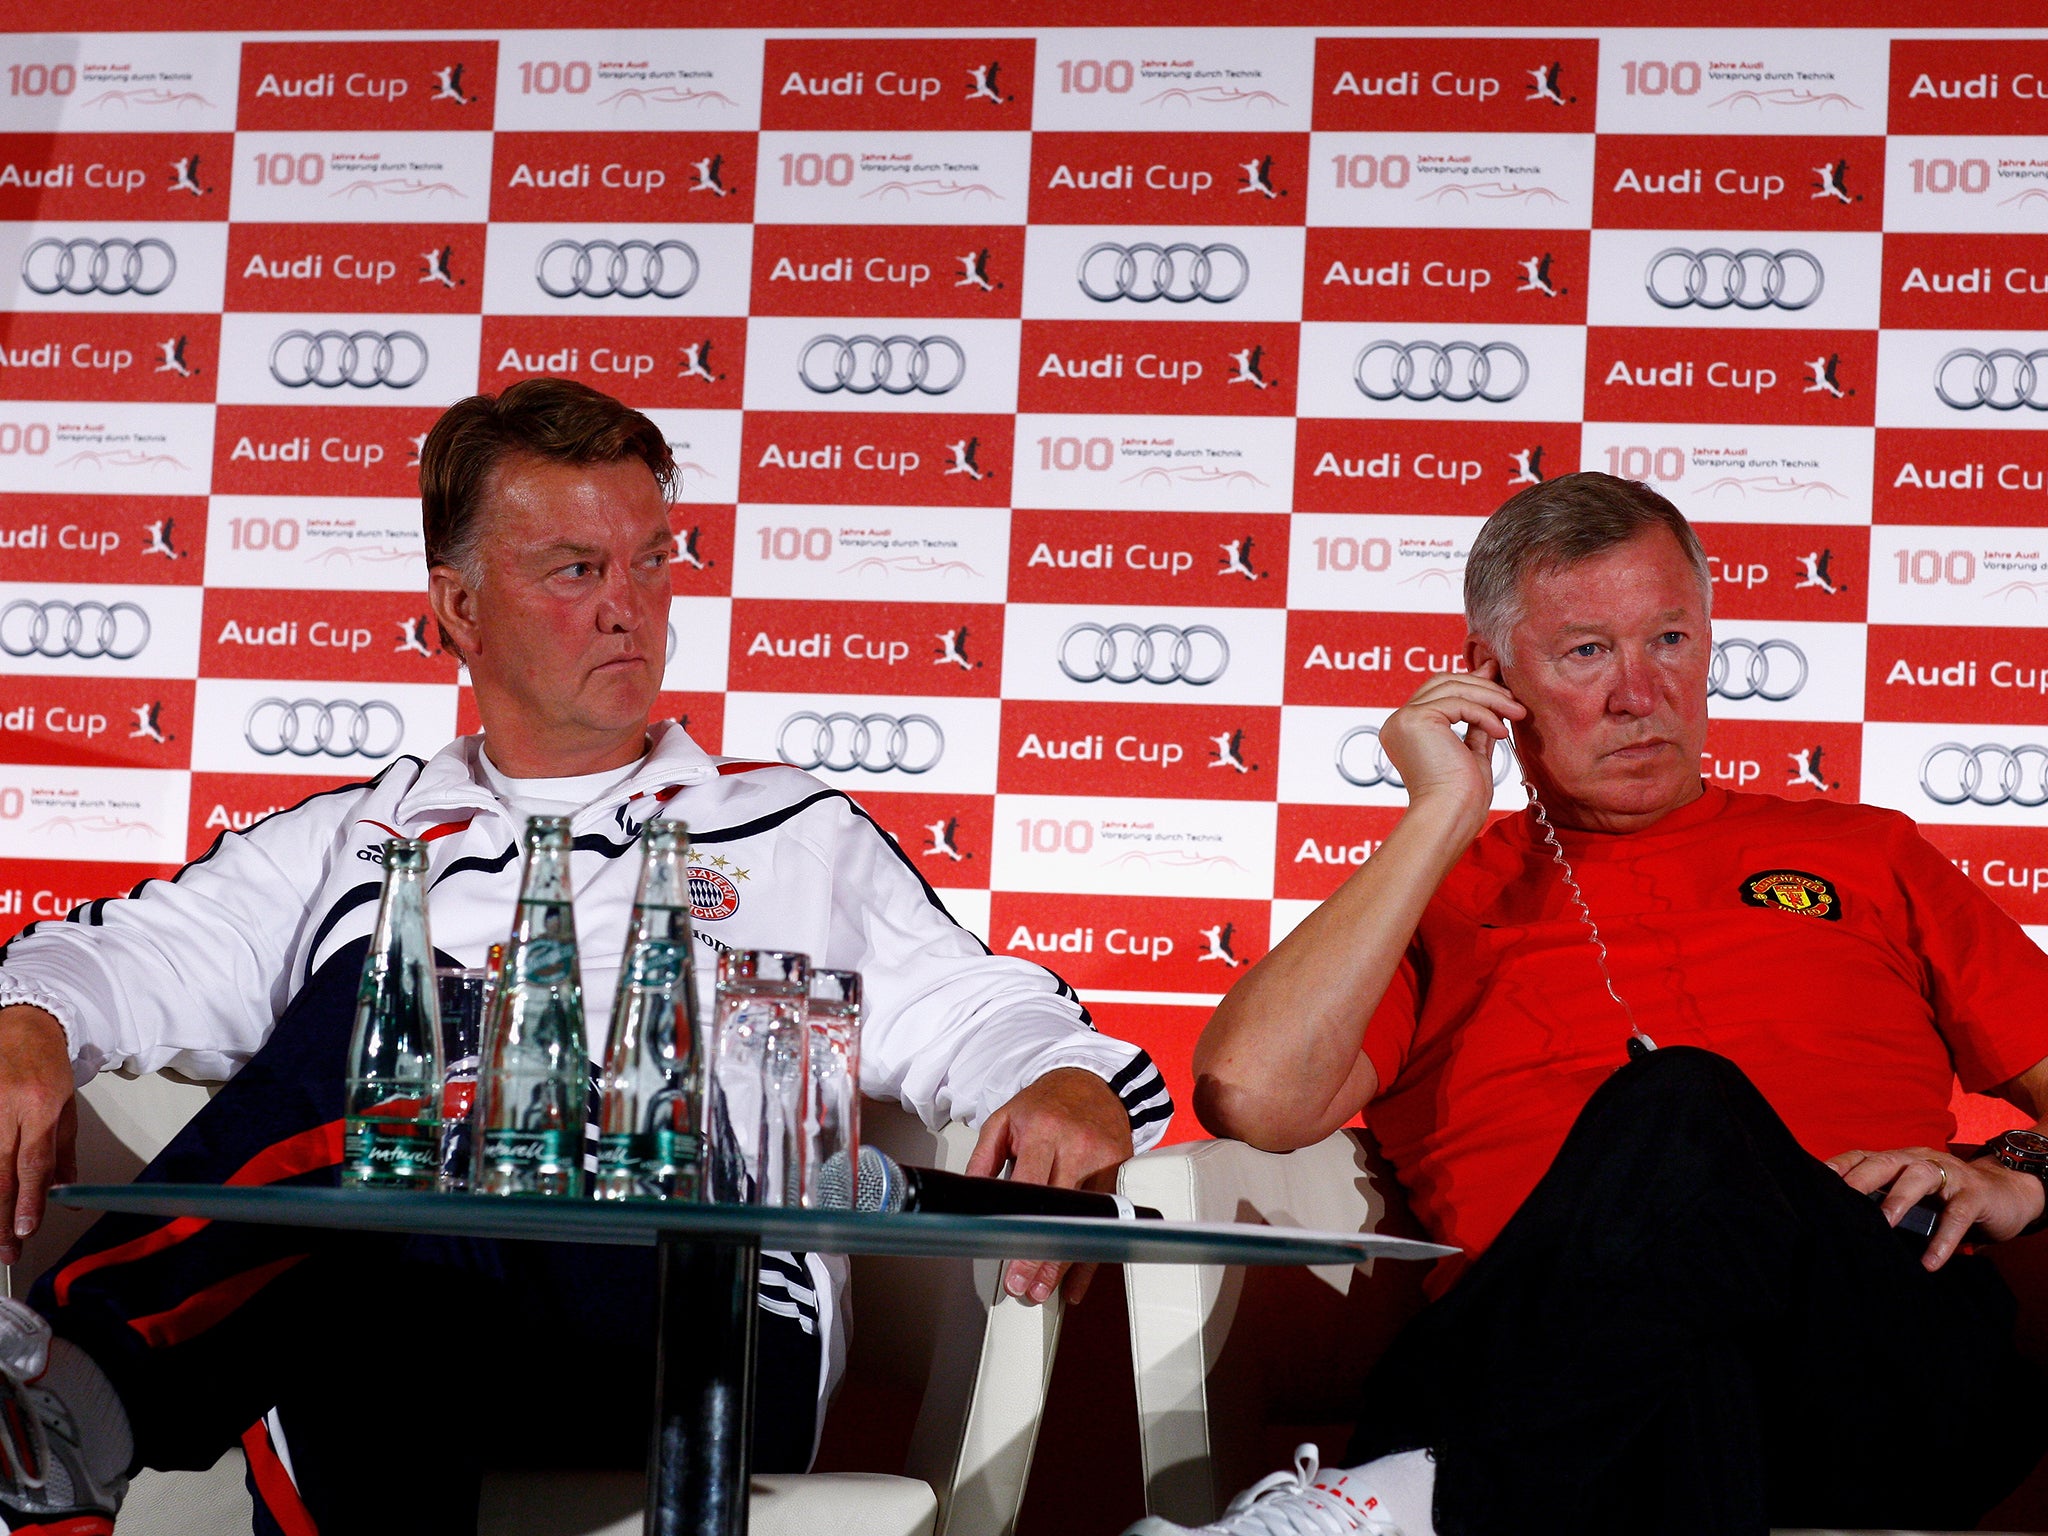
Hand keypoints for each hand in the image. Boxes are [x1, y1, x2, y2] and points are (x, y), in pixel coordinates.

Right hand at [0, 1006, 76, 1266]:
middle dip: (2, 1217)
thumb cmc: (47, 1068)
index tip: (27, 1230)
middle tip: (7, 1251)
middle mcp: (5, 1108)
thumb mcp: (66, 1107)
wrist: (21, 1025)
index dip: (30, 1199)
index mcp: (39, 1105)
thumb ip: (63, 1153)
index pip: (33, 1162)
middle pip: (0, 1173)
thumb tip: (68, 1196)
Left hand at [966, 1066, 1133, 1306]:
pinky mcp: (1121, 1171)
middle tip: (1026, 1287)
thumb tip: (969, 1198)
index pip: (1031, 1188)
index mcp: (1044, 1131)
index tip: (1009, 1257)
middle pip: (1062, 1213)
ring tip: (1046, 1288)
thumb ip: (982, 1158)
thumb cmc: (1046, 1104)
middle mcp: (1078, 1146)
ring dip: (1067, 1262)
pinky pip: (1107, 1220)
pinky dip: (1093, 1253)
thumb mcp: (1005, 1119)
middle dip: (1044, 1256)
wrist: (1092, 1082)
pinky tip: (1079, 1279)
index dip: (1021, 1228)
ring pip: (1087, 1222)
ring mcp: (1104, 1160)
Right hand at [1378, 663, 1526, 836]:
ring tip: (1517, 713)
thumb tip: (1490, 688)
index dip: (1470, 682)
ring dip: (1491, 698)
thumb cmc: (1461, 797)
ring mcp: (1404, 719)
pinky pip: (1459, 703)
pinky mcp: (1415, 719)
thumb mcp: (1473, 750)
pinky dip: (1486, 714)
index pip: (1438, 692)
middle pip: (1443, 683)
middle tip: (1513, 695)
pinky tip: (1502, 732)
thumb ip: (1477, 721)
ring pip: (1454, 688)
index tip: (1497, 677)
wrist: (1450, 817)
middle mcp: (1399, 722)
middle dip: (1482, 684)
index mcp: (1407, 730)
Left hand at [1828, 1144, 2047, 1270]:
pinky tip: (1931, 1262)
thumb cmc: (1947, 1198)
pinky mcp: (1976, 1195)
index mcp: (1899, 1159)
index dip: (1839, 1166)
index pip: (1863, 1157)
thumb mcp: (1914, 1195)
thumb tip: (1846, 1224)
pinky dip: (1944, 1238)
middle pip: (1885, 1161)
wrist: (2006, 1194)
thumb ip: (1885, 1201)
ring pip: (1920, 1176)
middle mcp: (1919, 1159)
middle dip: (1861, 1178)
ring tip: (1883, 1224)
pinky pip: (1959, 1214)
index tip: (1816, 1182)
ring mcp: (1950, 1174)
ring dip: (1899, 1199)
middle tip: (1842, 1200)